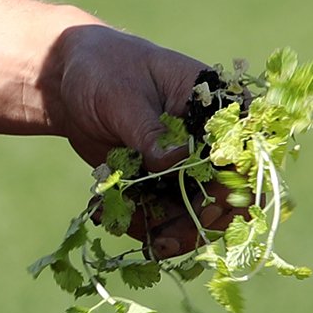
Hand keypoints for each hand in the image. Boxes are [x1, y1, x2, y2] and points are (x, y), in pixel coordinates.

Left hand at [42, 22, 216, 256]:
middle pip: (228, 199)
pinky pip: (162, 218)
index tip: (204, 212)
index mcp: (216, 108)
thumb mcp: (123, 97)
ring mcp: (188, 168)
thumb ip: (149, 131)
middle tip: (159, 241)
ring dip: (162, 231)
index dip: (233, 189)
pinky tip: (104, 212)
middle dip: (195, 225)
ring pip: (195, 217)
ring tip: (116, 220)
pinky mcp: (162, 185)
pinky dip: (138, 225)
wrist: (70, 81)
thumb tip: (174, 160)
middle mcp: (211, 143)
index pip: (243, 154)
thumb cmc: (103, 70)